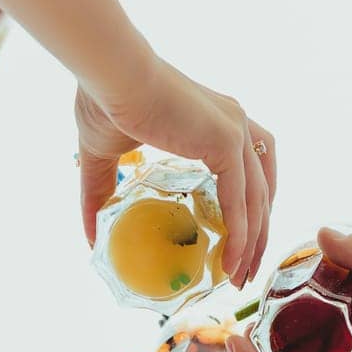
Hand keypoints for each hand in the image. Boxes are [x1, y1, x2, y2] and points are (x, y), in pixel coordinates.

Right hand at [76, 59, 275, 287]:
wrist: (109, 75)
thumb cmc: (104, 100)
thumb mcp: (103, 155)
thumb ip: (101, 193)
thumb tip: (89, 238)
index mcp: (217, 120)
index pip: (249, 172)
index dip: (248, 212)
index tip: (234, 247)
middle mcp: (235, 122)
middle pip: (263, 189)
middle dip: (257, 234)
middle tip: (243, 271)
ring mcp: (236, 129)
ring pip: (259, 199)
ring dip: (253, 242)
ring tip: (239, 276)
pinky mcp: (228, 140)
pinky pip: (241, 200)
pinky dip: (240, 234)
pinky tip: (231, 262)